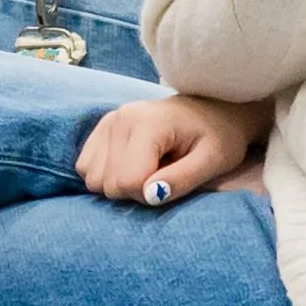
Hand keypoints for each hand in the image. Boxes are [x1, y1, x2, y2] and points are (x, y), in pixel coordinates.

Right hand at [75, 91, 276, 208]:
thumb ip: (182, 179)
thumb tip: (150, 196)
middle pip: (109, 183)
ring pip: (93, 179)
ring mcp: (108, 120)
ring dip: (120, 185)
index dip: (151, 194)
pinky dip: (106, 175)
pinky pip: (86, 167)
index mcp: (149, 123)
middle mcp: (121, 118)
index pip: (129, 181)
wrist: (214, 109)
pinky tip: (132, 165)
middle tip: (163, 176)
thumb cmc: (219, 137)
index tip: (172, 182)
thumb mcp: (212, 162)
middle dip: (135, 192)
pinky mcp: (102, 127)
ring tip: (149, 169)